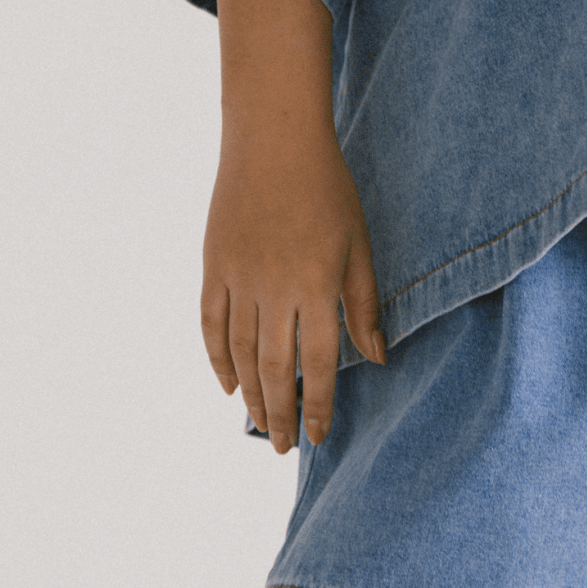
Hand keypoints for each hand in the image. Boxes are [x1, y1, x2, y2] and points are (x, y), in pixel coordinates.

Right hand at [201, 125, 387, 452]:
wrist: (274, 140)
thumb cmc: (328, 189)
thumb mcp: (359, 244)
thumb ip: (364, 305)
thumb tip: (376, 359)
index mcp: (315, 285)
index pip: (317, 365)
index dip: (319, 406)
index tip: (318, 436)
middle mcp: (273, 290)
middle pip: (275, 370)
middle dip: (280, 414)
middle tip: (283, 447)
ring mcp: (237, 279)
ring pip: (241, 354)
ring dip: (251, 394)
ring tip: (260, 422)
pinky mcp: (213, 266)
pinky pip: (210, 326)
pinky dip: (217, 359)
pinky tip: (228, 385)